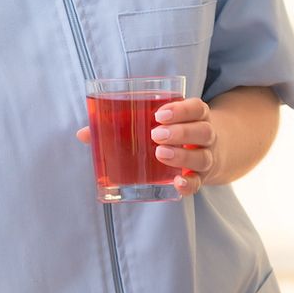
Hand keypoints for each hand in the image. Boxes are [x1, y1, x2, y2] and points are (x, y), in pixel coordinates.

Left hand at [73, 97, 214, 196]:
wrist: (209, 151)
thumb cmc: (172, 132)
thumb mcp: (158, 123)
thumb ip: (122, 124)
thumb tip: (84, 133)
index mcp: (196, 116)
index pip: (196, 107)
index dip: (181, 109)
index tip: (159, 114)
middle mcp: (206, 136)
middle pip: (202, 131)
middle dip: (179, 132)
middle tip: (155, 135)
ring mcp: (205, 158)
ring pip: (202, 157)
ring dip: (182, 156)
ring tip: (160, 154)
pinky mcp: (201, 178)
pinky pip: (199, 183)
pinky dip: (189, 184)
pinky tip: (176, 184)